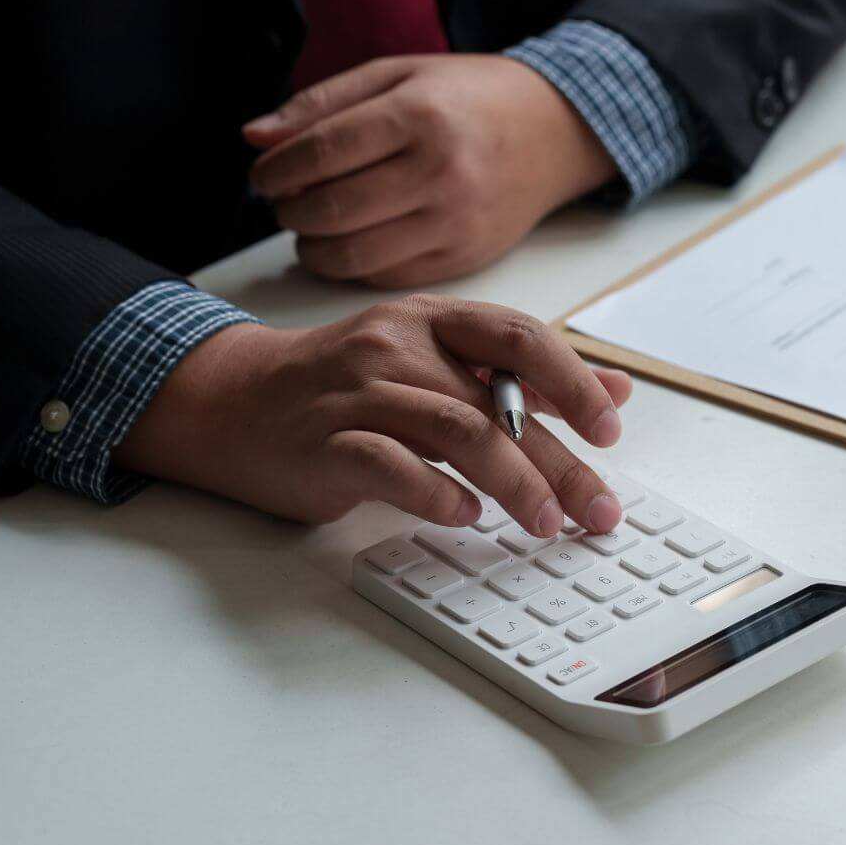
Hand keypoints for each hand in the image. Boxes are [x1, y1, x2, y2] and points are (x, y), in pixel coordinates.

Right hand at [114, 295, 635, 535]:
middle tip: (599, 509)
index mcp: (433, 321)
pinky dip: (435, 494)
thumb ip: (520, 378)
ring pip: (456, 431)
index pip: (520, 338)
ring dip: (514, 483)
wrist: (230, 401)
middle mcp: (398, 347)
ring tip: (547, 523)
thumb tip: (615, 390)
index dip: (574, 382)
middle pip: (499, 403)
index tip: (610, 429)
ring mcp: (357, 393)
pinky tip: (466, 517)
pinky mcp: (323, 442)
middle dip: (562, 462)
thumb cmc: (345, 387)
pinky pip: (390, 465)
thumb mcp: (436, 364)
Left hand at [243, 54, 616, 288]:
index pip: (320, 152)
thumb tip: (255, 138)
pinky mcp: (466, 257)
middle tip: (285, 200)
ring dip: (312, 247)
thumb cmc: (471, 97)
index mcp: (420, 115)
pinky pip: (387, 277)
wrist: (555, 132)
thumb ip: (322, 104)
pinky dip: (353, 266)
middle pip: (330, 210)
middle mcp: (440, 172)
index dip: (275, 170)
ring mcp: (456, 221)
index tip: (264, 174)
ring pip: (353, 255)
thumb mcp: (398, 75)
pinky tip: (352, 242)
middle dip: (289, 210)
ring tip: (313, 226)